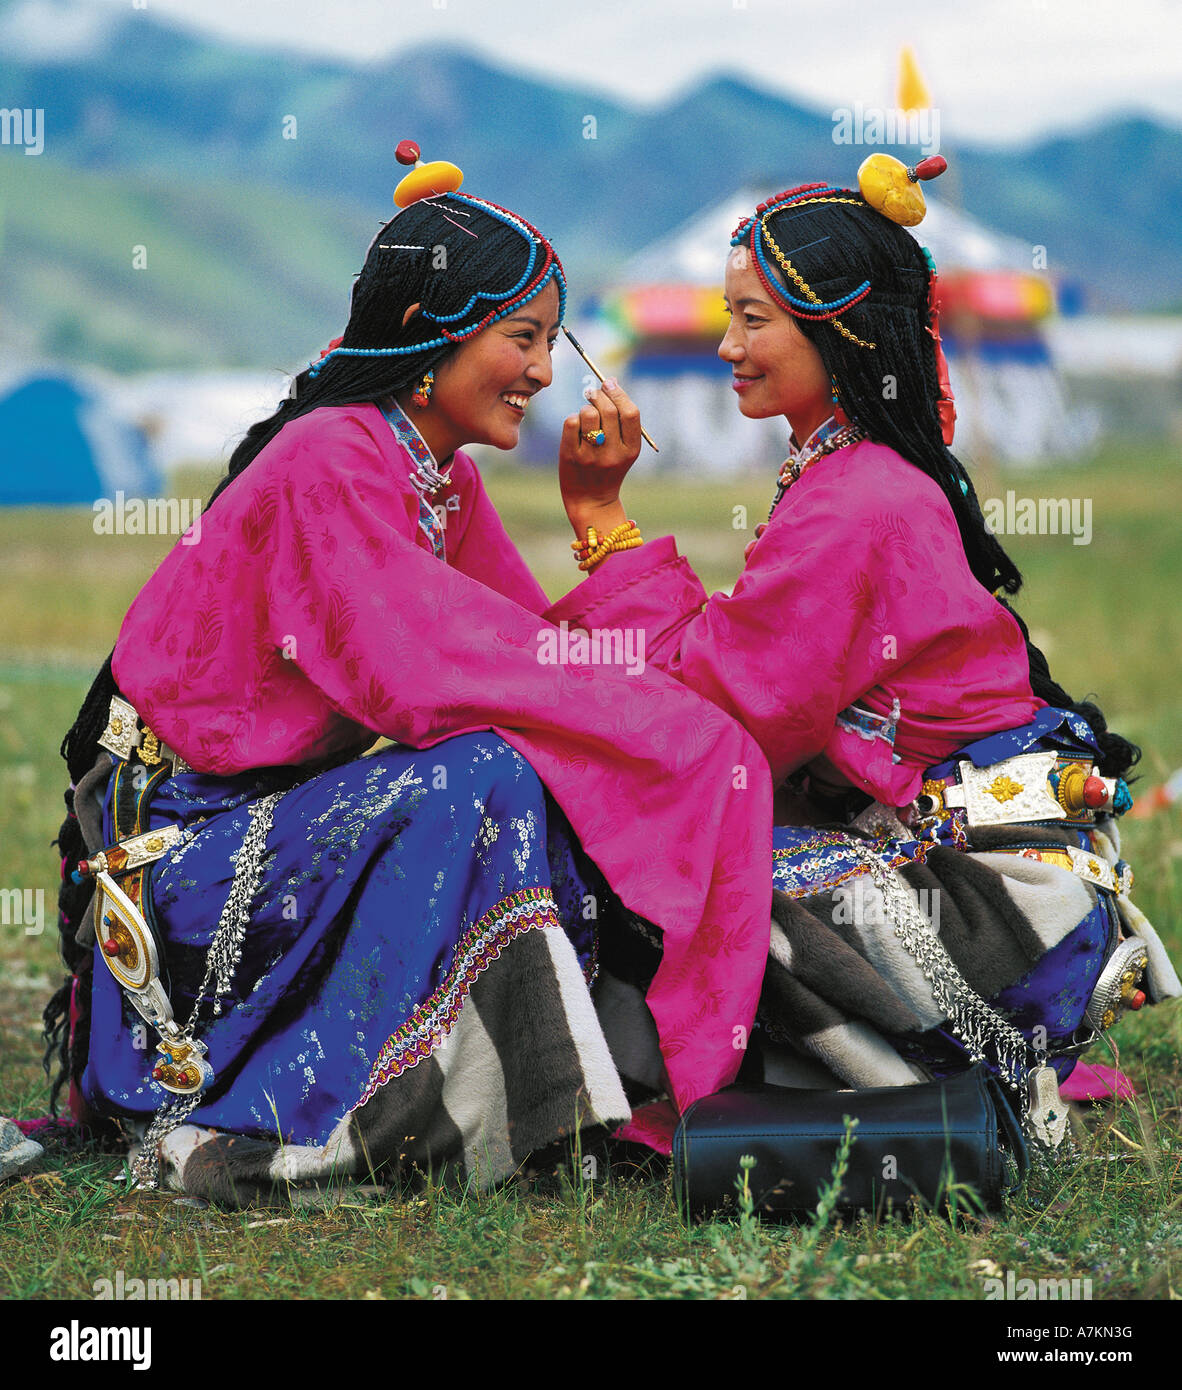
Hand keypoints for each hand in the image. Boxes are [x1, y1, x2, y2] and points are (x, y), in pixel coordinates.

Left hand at [559, 379, 642, 527]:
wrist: (591, 500)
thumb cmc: (607, 467)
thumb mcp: (623, 448)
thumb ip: (620, 420)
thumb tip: (610, 381)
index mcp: (631, 450)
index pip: (630, 413)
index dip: (620, 394)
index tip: (610, 384)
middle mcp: (613, 454)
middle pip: (608, 410)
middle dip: (599, 395)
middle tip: (593, 394)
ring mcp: (591, 456)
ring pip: (588, 413)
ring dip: (586, 408)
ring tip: (586, 417)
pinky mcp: (571, 456)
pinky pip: (571, 422)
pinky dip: (573, 420)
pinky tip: (576, 429)